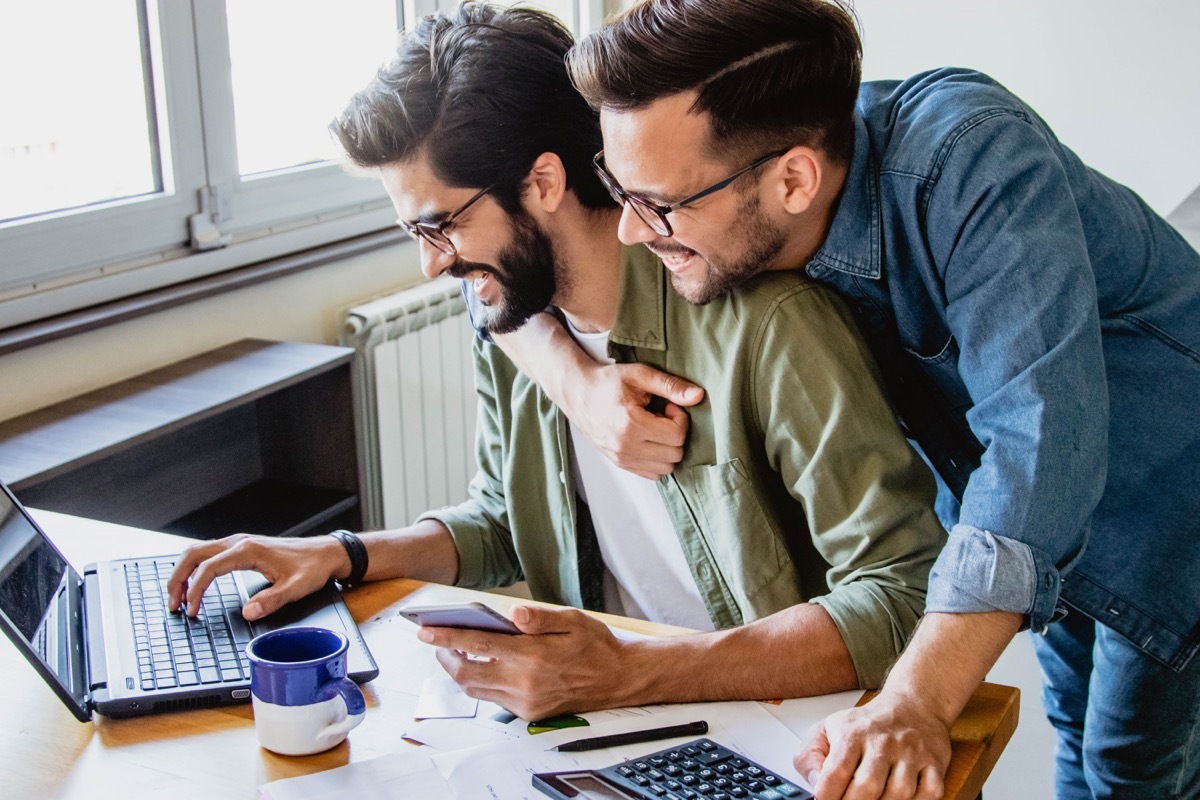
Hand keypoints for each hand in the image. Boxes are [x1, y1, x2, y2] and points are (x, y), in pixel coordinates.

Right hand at [166, 533, 346, 619]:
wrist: (325, 553)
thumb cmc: (312, 567)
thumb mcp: (296, 588)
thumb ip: (272, 601)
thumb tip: (248, 612)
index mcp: (249, 551)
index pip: (209, 568)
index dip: (195, 590)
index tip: (191, 609)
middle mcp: (240, 542)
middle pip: (194, 554)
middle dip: (177, 578)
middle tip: (173, 604)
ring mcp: (239, 543)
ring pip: (198, 551)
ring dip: (183, 572)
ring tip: (178, 597)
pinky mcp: (242, 548)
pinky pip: (209, 554)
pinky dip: (195, 568)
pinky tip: (194, 584)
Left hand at [417, 605, 631, 720]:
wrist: (618, 679)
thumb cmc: (596, 646)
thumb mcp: (572, 619)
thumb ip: (539, 617)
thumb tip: (513, 614)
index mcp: (532, 655)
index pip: (477, 644)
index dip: (447, 637)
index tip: (425, 631)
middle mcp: (524, 682)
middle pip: (466, 674)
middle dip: (445, 658)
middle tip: (437, 642)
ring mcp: (525, 701)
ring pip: (476, 689)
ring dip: (461, 672)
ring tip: (457, 653)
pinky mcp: (529, 713)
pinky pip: (493, 699)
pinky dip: (481, 683)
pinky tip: (485, 667)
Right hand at [564, 361, 703, 478]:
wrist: (578, 393)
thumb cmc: (608, 382)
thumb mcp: (640, 375)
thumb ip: (670, 386)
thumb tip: (698, 396)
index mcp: (631, 425)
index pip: (677, 435)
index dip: (680, 418)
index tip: (668, 406)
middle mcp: (625, 447)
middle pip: (675, 454)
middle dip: (675, 433)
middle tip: (662, 416)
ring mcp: (621, 459)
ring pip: (666, 468)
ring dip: (668, 448)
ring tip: (654, 428)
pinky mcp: (620, 464)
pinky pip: (653, 474)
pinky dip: (658, 459)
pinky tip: (648, 439)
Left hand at [795, 693, 951, 799]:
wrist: (913, 703)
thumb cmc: (867, 723)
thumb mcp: (828, 728)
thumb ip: (810, 757)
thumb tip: (815, 784)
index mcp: (853, 734)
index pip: (835, 772)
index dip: (827, 795)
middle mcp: (883, 742)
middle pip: (867, 788)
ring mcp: (911, 753)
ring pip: (898, 794)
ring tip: (873, 799)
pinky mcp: (934, 763)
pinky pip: (930, 795)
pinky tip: (901, 798)